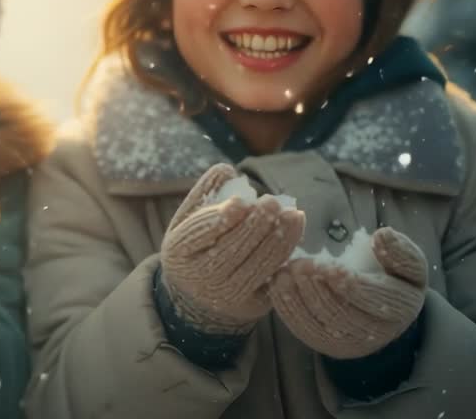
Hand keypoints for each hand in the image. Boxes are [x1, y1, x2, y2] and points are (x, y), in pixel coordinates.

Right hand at [160, 164, 305, 333]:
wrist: (198, 296)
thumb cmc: (196, 245)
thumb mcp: (189, 219)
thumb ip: (206, 193)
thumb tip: (227, 170)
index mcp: (178, 251)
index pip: (200, 234)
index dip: (222, 219)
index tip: (243, 202)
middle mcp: (199, 277)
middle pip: (231, 250)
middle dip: (255, 226)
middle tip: (273, 203)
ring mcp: (226, 295)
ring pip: (257, 265)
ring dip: (279, 239)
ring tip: (294, 214)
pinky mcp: (251, 305)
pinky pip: (272, 278)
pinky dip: (286, 256)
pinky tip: (297, 234)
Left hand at [271, 227, 426, 358]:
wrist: (382, 307)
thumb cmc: (394, 276)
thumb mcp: (408, 262)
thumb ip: (400, 252)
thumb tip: (383, 235)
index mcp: (400, 308)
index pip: (375, 300)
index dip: (351, 285)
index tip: (328, 265)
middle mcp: (375, 332)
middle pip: (343, 315)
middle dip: (318, 290)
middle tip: (298, 266)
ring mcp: (348, 342)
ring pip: (320, 325)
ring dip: (298, 299)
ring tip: (282, 274)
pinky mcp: (325, 343)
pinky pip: (304, 329)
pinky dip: (287, 309)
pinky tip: (276, 286)